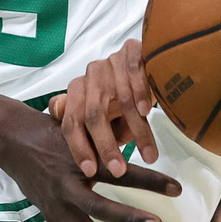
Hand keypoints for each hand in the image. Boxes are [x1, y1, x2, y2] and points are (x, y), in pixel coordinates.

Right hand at [0, 105, 180, 221]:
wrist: (13, 141)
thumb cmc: (51, 131)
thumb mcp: (81, 130)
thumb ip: (108, 142)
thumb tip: (142, 141)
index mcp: (80, 161)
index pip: (121, 172)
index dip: (150, 180)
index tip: (177, 189)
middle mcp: (68, 187)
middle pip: (102, 209)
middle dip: (131, 220)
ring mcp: (59, 208)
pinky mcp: (53, 220)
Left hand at [48, 40, 158, 177]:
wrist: (147, 59)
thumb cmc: (124, 93)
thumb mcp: (105, 114)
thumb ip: (91, 130)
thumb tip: (84, 156)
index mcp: (78, 90)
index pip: (71, 122)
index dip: (79, 148)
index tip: (90, 171)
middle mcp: (91, 75)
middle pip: (93, 114)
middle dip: (106, 145)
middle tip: (118, 170)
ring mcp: (110, 61)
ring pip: (121, 99)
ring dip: (137, 130)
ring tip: (149, 154)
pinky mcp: (132, 50)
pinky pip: (134, 73)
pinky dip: (141, 93)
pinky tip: (147, 112)